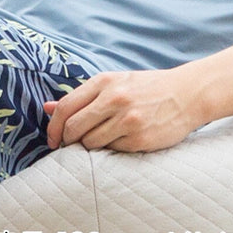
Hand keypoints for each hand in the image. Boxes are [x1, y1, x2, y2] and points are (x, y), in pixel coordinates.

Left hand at [44, 69, 204, 152]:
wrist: (187, 93)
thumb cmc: (147, 88)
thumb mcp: (115, 83)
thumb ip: (81, 97)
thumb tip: (46, 107)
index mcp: (105, 82)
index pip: (65, 108)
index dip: (54, 127)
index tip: (54, 139)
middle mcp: (114, 98)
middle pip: (73, 128)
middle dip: (67, 141)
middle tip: (72, 145)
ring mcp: (127, 119)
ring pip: (90, 143)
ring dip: (90, 146)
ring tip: (103, 139)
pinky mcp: (139, 138)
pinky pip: (111, 151)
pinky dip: (111, 149)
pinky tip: (122, 140)